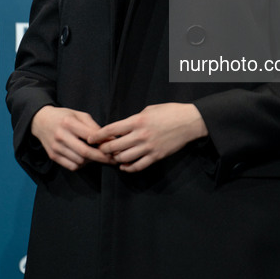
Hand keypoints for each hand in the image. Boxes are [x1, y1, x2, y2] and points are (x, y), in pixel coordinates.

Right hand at [31, 106, 112, 170]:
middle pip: (85, 152)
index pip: (90, 136)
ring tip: (97, 156)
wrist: (41, 121)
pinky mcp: (53, 156)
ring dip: (91, 161)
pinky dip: (81, 165)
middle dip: (101, 157)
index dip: (104, 143)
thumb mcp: (79, 115)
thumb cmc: (64, 117)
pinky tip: (85, 159)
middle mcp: (61, 136)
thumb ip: (93, 126)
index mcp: (69, 123)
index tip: (114, 147)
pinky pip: (72, 166)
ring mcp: (56, 147)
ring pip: (79, 161)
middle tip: (113, 159)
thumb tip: (109, 139)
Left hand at [88, 103, 207, 172]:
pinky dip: (128, 168)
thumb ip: (134, 119)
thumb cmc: (169, 112)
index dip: (98, 135)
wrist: (189, 121)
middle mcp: (141, 135)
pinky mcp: (156, 156)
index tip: (90, 138)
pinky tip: (124, 166)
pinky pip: (138, 166)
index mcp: (137, 120)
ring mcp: (149, 147)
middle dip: (104, 149)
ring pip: (124, 158)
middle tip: (100, 149)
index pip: (112, 129)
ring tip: (113, 157)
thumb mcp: (149, 110)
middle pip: (114, 146)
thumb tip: (122, 128)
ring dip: (115, 159)